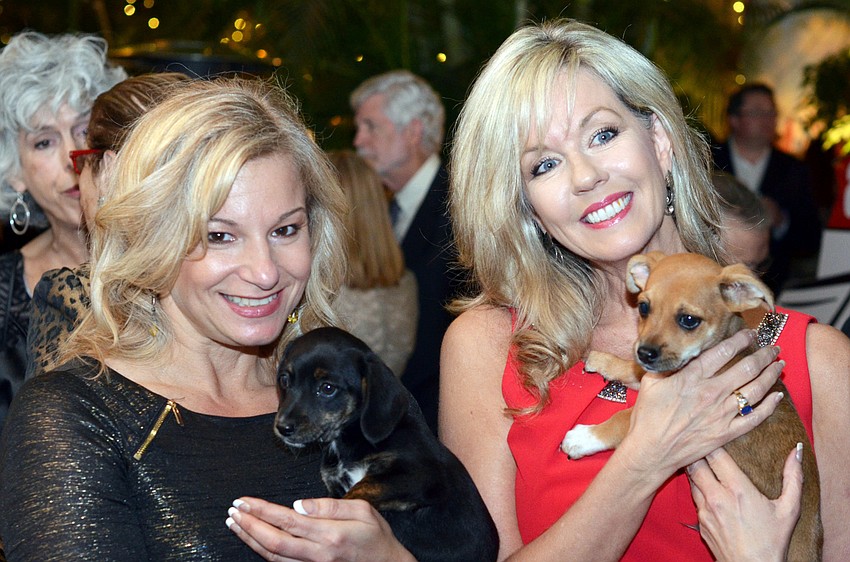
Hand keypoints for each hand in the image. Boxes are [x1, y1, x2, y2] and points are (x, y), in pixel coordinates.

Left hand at [226, 496, 414, 561]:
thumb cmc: (376, 538)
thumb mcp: (363, 511)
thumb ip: (330, 506)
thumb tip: (299, 504)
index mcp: (329, 534)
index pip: (286, 520)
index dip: (261, 510)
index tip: (244, 500)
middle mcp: (317, 554)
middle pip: (273, 541)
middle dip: (249, 525)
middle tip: (233, 511)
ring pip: (272, 556)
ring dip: (250, 539)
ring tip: (235, 524)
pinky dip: (262, 552)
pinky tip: (255, 541)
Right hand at [623, 330, 783, 476]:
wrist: (650, 451)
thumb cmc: (646, 417)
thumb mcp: (650, 383)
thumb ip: (666, 366)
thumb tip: (674, 352)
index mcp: (692, 377)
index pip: (723, 352)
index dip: (740, 339)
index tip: (750, 333)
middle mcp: (711, 392)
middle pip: (746, 367)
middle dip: (764, 354)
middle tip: (774, 347)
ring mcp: (721, 414)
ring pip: (756, 389)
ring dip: (771, 375)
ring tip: (779, 365)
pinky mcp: (726, 433)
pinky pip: (755, 418)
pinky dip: (770, 406)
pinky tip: (778, 396)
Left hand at [688, 445, 803, 561]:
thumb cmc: (772, 540)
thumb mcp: (789, 509)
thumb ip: (793, 477)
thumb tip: (796, 451)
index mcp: (738, 489)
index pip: (715, 454)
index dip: (712, 442)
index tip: (715, 435)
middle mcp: (717, 497)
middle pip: (695, 463)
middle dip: (698, 453)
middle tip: (703, 446)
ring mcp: (704, 510)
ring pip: (691, 479)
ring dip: (696, 471)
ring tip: (703, 463)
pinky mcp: (699, 522)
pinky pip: (694, 498)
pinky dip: (698, 490)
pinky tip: (707, 488)